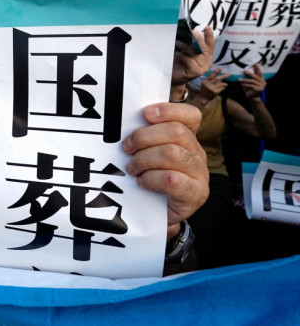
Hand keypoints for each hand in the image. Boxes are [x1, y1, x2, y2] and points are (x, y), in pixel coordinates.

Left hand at [122, 102, 207, 240]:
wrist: (157, 216)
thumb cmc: (151, 179)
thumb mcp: (148, 154)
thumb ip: (145, 137)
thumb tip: (126, 121)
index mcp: (188, 139)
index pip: (190, 116)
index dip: (168, 110)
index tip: (144, 113)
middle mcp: (198, 154)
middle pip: (177, 132)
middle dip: (145, 137)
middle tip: (126, 147)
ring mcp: (199, 174)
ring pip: (172, 154)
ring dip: (144, 159)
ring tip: (132, 168)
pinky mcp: (195, 194)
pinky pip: (171, 179)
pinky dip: (151, 178)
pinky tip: (142, 182)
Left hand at [172, 26, 214, 85]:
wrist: (173, 78)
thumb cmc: (179, 63)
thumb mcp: (185, 52)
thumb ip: (191, 44)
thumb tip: (191, 31)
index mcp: (207, 57)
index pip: (211, 45)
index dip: (209, 36)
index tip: (207, 27)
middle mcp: (207, 62)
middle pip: (204, 48)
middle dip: (198, 39)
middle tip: (192, 31)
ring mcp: (203, 68)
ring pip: (195, 53)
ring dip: (185, 47)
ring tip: (177, 43)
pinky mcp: (196, 72)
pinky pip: (189, 59)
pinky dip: (182, 55)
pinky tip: (177, 54)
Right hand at [197, 68, 229, 100]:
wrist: (203, 97)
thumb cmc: (205, 89)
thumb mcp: (205, 83)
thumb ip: (209, 79)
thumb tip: (218, 74)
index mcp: (205, 81)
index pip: (211, 75)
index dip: (216, 71)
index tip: (220, 69)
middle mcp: (208, 84)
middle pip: (217, 78)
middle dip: (223, 76)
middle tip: (229, 74)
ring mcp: (211, 88)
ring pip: (221, 84)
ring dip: (225, 84)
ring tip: (226, 84)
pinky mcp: (215, 92)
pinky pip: (221, 88)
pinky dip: (223, 88)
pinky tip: (222, 88)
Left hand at [238, 64, 265, 99]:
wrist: (252, 97)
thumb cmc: (250, 88)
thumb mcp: (250, 82)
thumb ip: (250, 77)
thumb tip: (245, 70)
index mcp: (261, 79)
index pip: (259, 73)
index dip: (257, 68)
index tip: (255, 64)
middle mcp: (263, 82)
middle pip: (256, 76)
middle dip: (250, 73)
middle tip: (245, 71)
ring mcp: (262, 86)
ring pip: (252, 81)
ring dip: (245, 80)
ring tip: (239, 79)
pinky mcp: (259, 89)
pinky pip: (251, 86)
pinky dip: (245, 85)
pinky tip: (241, 84)